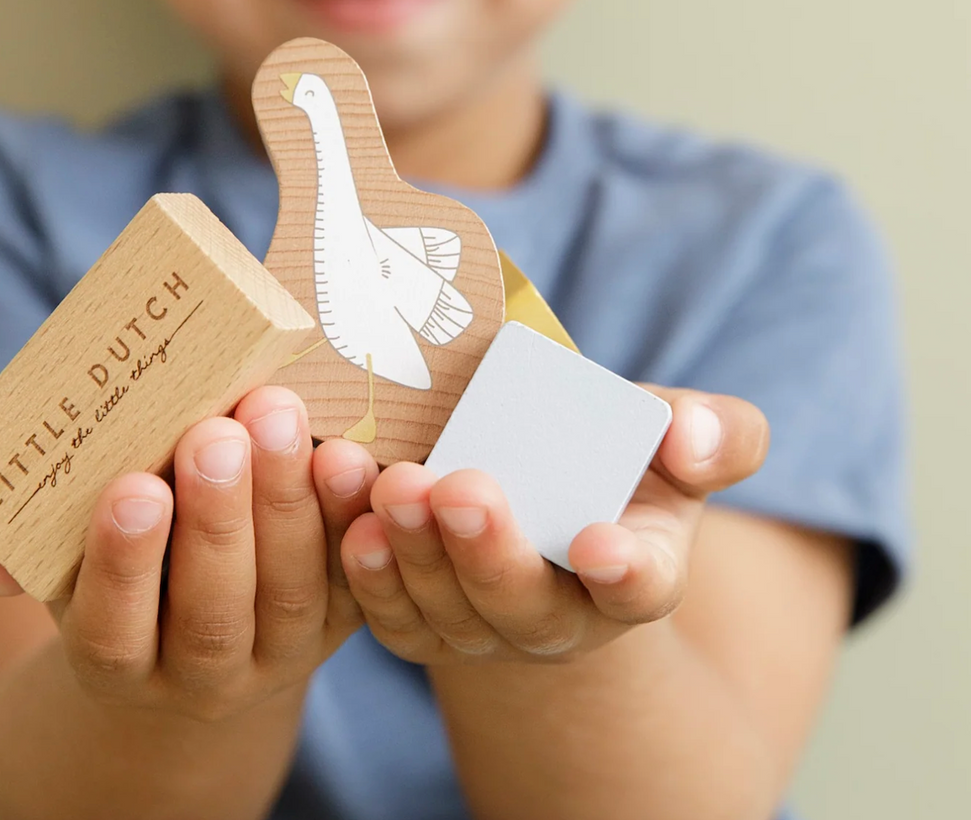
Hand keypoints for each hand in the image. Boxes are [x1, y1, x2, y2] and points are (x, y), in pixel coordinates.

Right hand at [0, 386, 378, 720]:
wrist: (194, 638)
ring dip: (286, 504)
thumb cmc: (115, 573)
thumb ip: (12, 552)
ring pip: (287, 595)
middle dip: (216, 520)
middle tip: (215, 433)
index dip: (123, 563)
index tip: (133, 487)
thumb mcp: (56, 566)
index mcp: (116, 661)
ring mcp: (276, 653)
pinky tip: (344, 452)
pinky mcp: (338, 621)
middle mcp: (199, 674)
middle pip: (211, 614)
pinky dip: (351, 517)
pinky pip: (354, 579)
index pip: (112, 630)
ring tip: (275, 416)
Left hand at [338, 388, 768, 664]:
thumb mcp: (677, 440)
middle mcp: (558, 618)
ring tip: (388, 484)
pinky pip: (387, 607)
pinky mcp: (419, 621)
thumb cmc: (618, 466)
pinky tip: (346, 512)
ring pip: (442, 606)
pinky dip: (363, 565)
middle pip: (522, 602)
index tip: (599, 544)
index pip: (639, 586)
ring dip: (410, 550)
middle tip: (459, 488)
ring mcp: (482, 626)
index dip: (623, 571)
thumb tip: (693, 437)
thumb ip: (715, 435)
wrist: (543, 504)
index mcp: (635, 573)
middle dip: (487, 551)